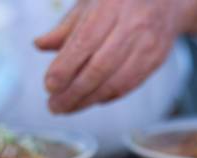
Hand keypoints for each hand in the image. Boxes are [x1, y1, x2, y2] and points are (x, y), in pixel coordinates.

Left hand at [35, 0, 196, 112]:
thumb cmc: (123, 0)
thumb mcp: (92, 2)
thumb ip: (68, 26)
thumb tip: (40, 45)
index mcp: (111, 5)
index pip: (84, 42)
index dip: (65, 68)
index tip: (49, 85)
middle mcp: (132, 25)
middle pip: (99, 68)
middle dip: (74, 92)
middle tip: (54, 105)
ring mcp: (147, 44)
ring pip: (115, 82)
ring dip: (88, 100)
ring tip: (67, 107)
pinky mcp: (156, 59)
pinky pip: (129, 85)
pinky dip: (107, 96)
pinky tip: (91, 100)